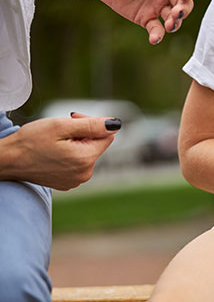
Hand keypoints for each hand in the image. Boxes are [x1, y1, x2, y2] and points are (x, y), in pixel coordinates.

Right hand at [1, 114, 120, 189]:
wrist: (8, 160)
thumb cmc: (30, 141)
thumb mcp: (61, 126)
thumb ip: (90, 125)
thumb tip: (115, 124)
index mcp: (86, 159)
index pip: (107, 135)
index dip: (92, 123)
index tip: (73, 118)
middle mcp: (85, 173)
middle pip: (96, 145)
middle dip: (83, 133)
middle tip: (61, 129)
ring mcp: (77, 180)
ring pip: (86, 154)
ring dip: (75, 144)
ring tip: (55, 142)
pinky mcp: (68, 183)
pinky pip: (77, 164)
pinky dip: (69, 155)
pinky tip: (53, 152)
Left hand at [91, 0, 195, 44]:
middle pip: (184, 3)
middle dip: (184, 9)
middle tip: (176, 13)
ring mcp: (158, 7)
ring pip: (174, 18)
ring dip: (175, 23)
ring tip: (169, 26)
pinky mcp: (148, 19)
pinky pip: (156, 29)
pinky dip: (157, 35)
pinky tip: (154, 39)